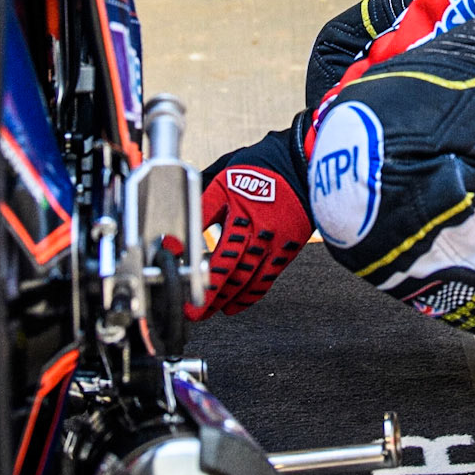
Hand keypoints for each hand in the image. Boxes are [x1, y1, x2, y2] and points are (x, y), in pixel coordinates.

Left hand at [187, 125, 312, 318]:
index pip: (200, 218)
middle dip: (203, 290)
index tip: (168, 254)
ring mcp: (269, 237)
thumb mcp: (228, 169)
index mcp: (230, 195)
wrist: (306, 163)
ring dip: (222, 298)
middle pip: (222, 262)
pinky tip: (232, 306)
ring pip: (242, 277)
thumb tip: (179, 204)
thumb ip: (205, 192)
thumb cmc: (267, 165)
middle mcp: (249, 220)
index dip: (183, 238)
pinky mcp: (285, 248)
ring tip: (206, 312)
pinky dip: (247, 296)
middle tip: (189, 308)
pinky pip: (264, 279)